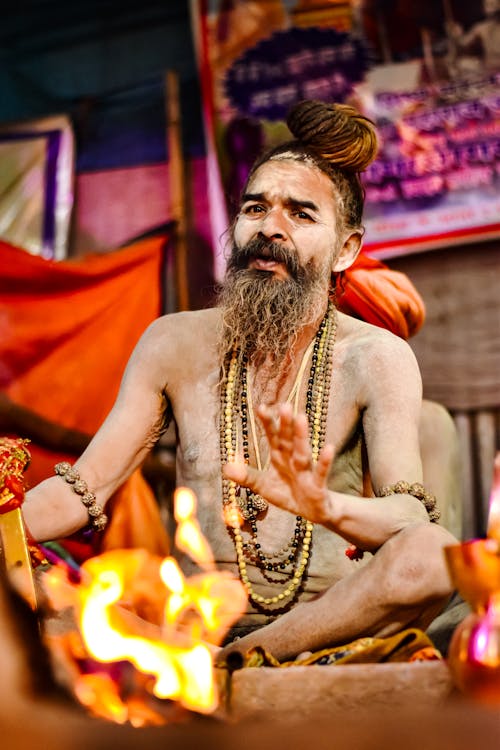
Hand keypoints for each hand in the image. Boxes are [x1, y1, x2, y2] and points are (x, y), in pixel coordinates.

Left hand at [223, 402, 333, 524]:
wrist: (312, 512)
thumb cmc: (288, 493)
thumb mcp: (264, 486)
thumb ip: (247, 476)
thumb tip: (225, 467)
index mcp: (279, 457)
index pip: (272, 437)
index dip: (267, 423)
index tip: (261, 407)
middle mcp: (292, 459)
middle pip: (288, 440)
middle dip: (285, 424)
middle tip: (285, 405)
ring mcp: (305, 471)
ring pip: (302, 452)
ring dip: (301, 436)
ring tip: (301, 417)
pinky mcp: (317, 485)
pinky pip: (320, 472)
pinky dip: (323, 461)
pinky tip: (328, 448)